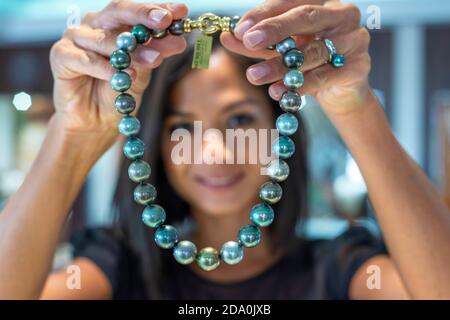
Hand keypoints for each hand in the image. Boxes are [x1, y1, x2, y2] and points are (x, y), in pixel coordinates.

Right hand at [50, 1, 187, 147]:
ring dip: (132, 49)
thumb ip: (156, 54)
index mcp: (115, 23)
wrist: (96, 122)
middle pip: (118, 11)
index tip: (181, 11)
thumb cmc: (118, 93)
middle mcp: (95, 24)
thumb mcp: (143, 72)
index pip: (137, 11)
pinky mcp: (61, 55)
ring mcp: (76, 37)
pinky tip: (126, 76)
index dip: (158, 9)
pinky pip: (87, 59)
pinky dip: (108, 68)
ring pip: (105, 37)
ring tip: (155, 59)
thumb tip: (177, 41)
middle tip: (165, 21)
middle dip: (144, 15)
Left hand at [221, 0, 372, 116]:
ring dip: (280, 65)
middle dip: (274, 29)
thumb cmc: (310, 63)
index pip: (289, 1)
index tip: (239, 30)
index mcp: (321, 3)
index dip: (263, 14)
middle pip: (305, 17)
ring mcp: (354, 39)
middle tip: (248, 41)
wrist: (342, 90)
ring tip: (255, 76)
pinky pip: (324, 75)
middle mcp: (341, 15)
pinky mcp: (358, 66)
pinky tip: (279, 91)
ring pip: (313, 51)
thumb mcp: (280, 51)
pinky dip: (300, 84)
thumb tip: (228, 38)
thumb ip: (258, 45)